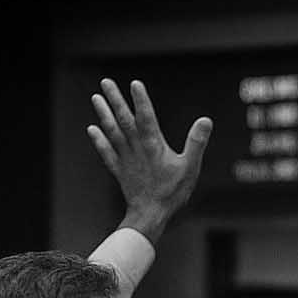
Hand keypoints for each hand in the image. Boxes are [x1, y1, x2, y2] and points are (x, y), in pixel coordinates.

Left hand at [88, 78, 212, 243]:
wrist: (150, 214)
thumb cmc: (172, 192)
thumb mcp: (190, 167)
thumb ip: (196, 142)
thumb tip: (205, 120)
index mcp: (154, 145)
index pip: (146, 116)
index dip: (140, 99)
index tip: (135, 83)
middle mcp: (136, 148)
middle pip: (124, 119)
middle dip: (115, 100)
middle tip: (106, 82)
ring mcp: (125, 158)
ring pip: (112, 132)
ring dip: (103, 114)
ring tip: (95, 98)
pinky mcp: (120, 170)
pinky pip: (106, 152)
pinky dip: (99, 140)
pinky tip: (92, 129)